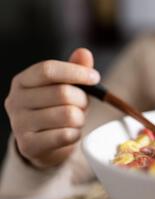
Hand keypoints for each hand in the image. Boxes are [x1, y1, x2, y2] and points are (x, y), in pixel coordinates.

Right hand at [4, 48, 100, 168]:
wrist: (45, 144)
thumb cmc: (57, 108)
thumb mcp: (67, 86)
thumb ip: (75, 69)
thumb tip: (84, 53)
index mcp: (22, 81)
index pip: (48, 70)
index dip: (75, 72)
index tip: (95, 78)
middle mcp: (15, 101)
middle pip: (62, 93)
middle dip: (82, 99)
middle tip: (83, 105)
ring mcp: (19, 124)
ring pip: (68, 115)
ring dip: (80, 118)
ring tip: (75, 119)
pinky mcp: (28, 145)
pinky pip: (66, 135)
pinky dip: (76, 134)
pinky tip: (70, 133)